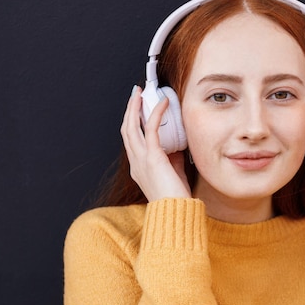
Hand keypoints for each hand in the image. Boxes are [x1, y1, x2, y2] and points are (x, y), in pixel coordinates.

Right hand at [120, 86, 191, 201]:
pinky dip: (156, 113)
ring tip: (141, 93)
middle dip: (129, 109)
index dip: (132, 122)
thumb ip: (173, 157)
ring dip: (135, 107)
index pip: (131, 140)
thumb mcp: (173, 173)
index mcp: (138, 167)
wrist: (175, 211)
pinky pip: (151, 129)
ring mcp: (141, 159)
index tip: (138, 108)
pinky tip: (164, 103)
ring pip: (132, 127)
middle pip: (126, 129)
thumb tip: (178, 143)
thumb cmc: (175, 197)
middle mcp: (136, 162)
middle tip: (135, 94)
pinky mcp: (152, 157)